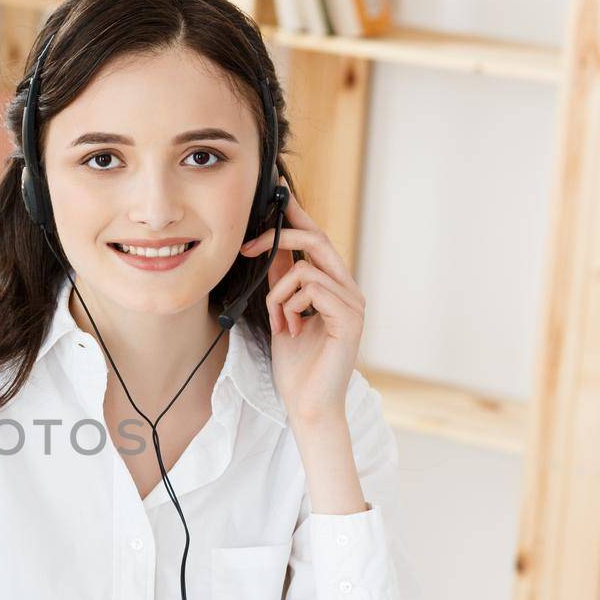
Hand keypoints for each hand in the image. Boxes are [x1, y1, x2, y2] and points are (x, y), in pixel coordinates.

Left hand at [239, 188, 364, 424]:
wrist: (307, 404)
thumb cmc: (296, 366)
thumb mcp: (281, 314)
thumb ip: (281, 283)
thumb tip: (270, 250)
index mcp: (333, 286)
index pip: (316, 240)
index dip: (297, 215)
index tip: (276, 195)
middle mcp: (347, 289)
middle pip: (317, 239)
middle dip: (279, 236)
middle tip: (246, 247)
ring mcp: (352, 303)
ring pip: (306, 268)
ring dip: (278, 294)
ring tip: (279, 322)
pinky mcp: (350, 318)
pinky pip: (311, 289)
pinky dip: (289, 307)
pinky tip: (289, 330)